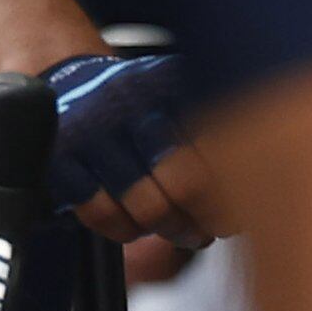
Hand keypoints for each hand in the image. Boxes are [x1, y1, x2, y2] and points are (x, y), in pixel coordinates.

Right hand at [44, 51, 218, 265]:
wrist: (72, 79)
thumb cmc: (141, 101)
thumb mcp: (182, 94)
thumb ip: (216, 130)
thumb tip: (249, 195)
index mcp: (171, 84)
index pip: (217, 148)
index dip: (231, 190)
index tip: (238, 210)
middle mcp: (133, 102)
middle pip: (183, 184)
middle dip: (202, 217)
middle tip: (210, 228)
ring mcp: (95, 130)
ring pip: (144, 205)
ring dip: (168, 228)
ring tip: (181, 231)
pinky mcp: (63, 157)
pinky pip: (100, 212)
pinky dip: (123, 230)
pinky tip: (136, 226)